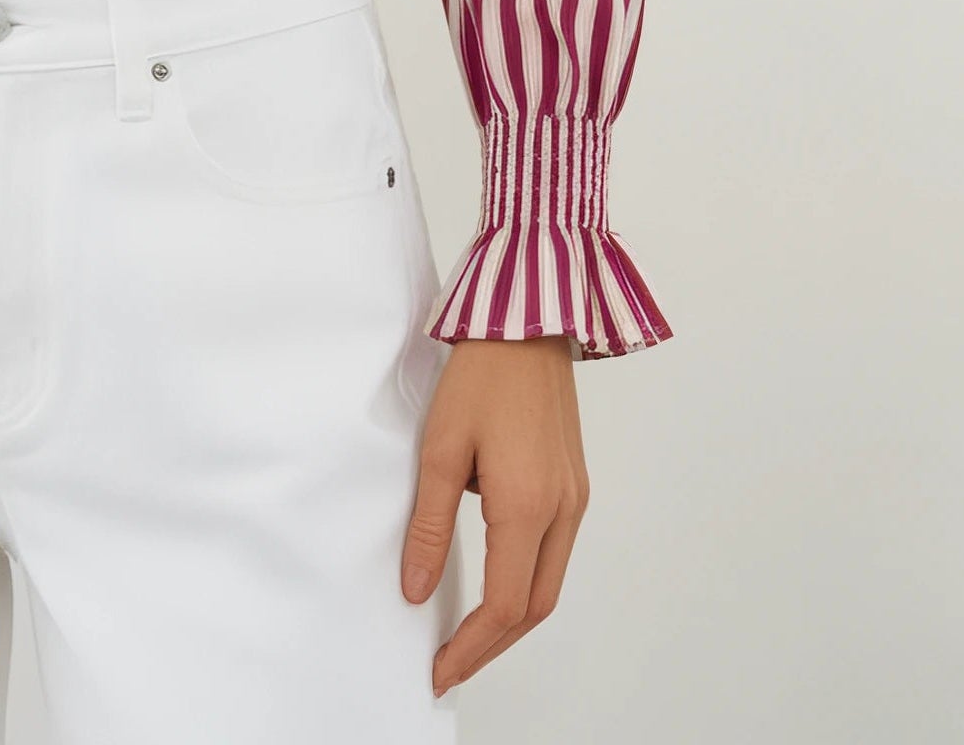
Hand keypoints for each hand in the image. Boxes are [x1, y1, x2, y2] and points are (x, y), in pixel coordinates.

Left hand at [399, 334, 589, 701]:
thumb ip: (428, 526)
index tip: (440, 670)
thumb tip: (415, 587)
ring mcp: (575, 497)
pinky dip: (526, 582)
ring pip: (549, 584)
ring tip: (469, 636)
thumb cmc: (481, 375)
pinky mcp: (574, 483)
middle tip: (451, 664)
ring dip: (512, 619)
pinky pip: (554, 553)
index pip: (505, 607)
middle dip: (492, 645)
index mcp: (528, 506)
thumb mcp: (439, 449)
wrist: (527, 320)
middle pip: (534, 607)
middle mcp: (563, 510)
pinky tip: (496, 582)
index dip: (472, 647)